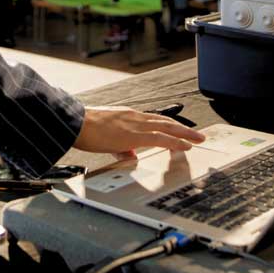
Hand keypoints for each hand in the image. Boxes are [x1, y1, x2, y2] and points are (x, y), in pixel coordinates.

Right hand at [74, 106, 205, 154]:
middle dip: (184, 129)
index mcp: (129, 117)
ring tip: (198, 139)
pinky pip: (160, 138)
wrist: (75, 123)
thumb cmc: (85, 129)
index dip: (170, 126)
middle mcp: (136, 118)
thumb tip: (130, 155)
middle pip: (166, 122)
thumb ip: (121, 147)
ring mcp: (136, 124)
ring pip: (168, 128)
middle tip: (198, 135)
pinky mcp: (134, 134)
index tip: (181, 130)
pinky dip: (174, 141)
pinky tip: (184, 146)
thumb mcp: (106, 137)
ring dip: (185, 134)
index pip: (156, 120)